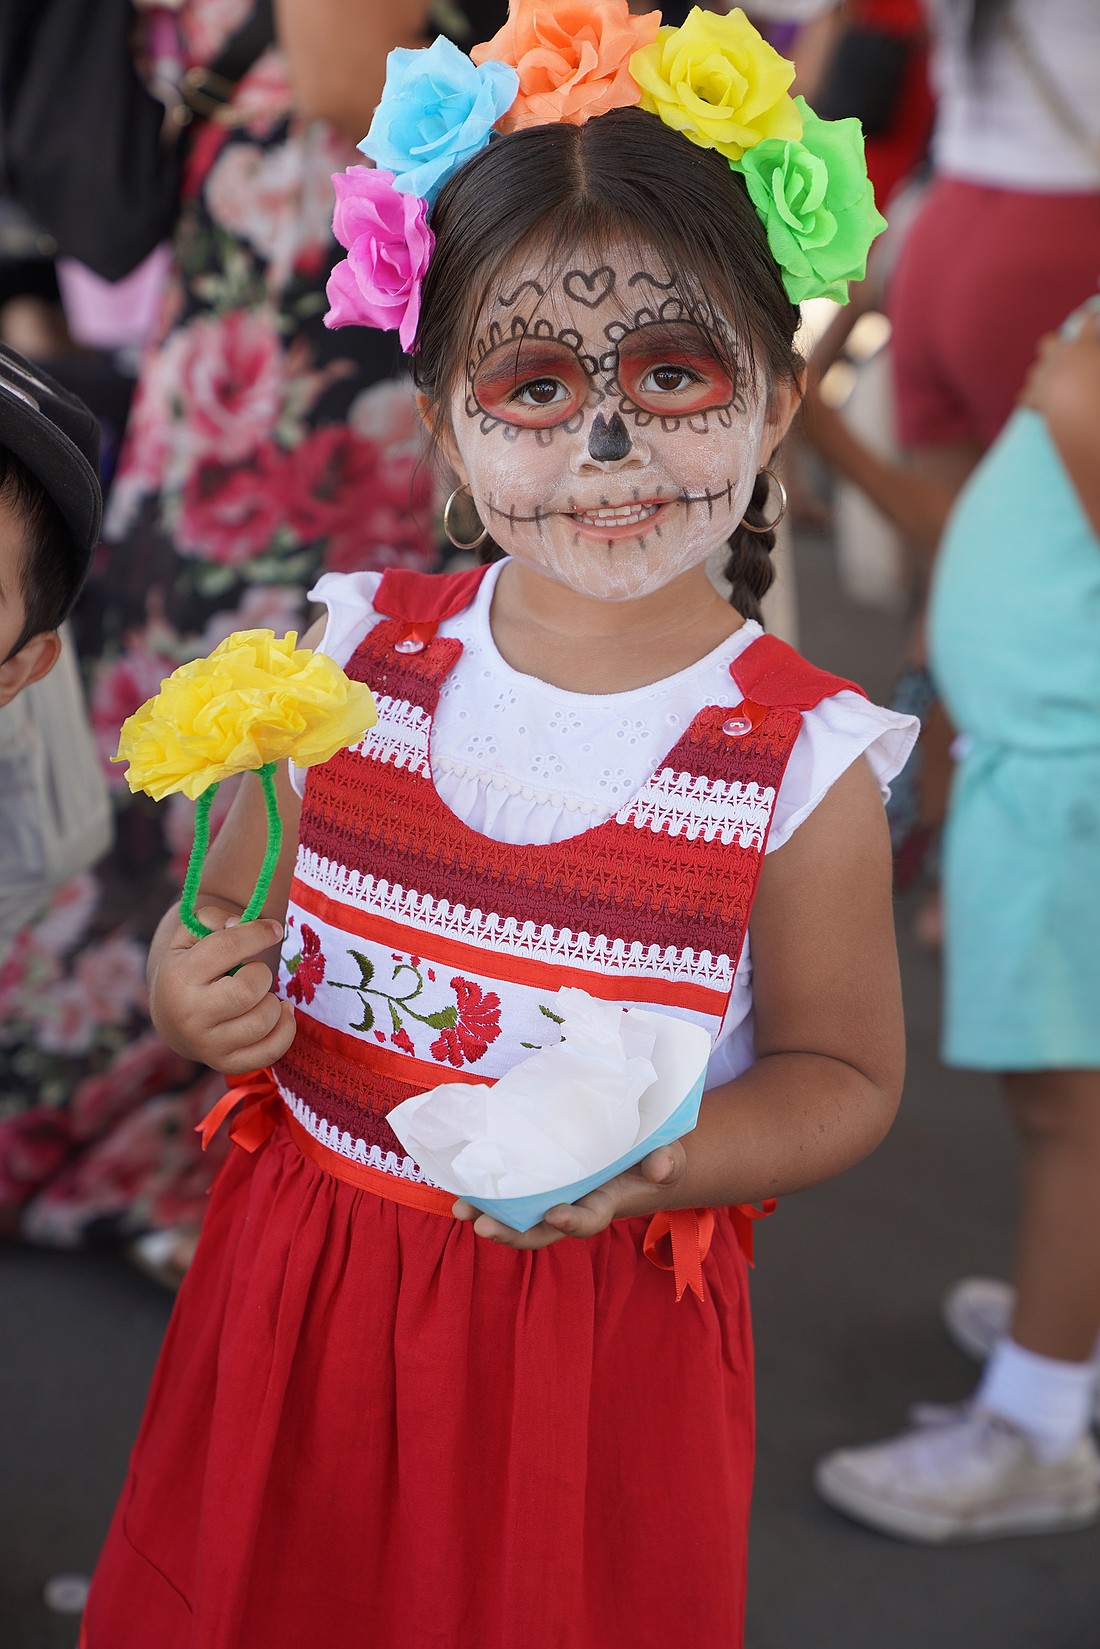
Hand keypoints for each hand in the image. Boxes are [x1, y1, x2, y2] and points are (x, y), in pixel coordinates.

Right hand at [149, 906, 295, 1072]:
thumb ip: (212, 918)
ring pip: (263, 1021)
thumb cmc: (189, 967)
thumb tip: (240, 924)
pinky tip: (280, 1013)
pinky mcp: (226, 1064)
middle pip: (248, 991)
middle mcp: (189, 1015)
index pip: (227, 948)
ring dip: (273, 1002)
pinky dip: (285, 1029)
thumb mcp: (188, 935)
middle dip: (262, 974)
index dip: (258, 933)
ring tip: (263, 994)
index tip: (275, 930)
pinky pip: (271, 1052)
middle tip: (257, 972)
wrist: (171, 1018)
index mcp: (177, 977)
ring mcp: (207, 1045)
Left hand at [452, 1139, 688, 1249]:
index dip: (572, 1221)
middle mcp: (574, 1206)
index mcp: (605, 1203)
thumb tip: (660, 1166)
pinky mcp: (540, 1180)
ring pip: (518, 1216)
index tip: (555, 1214)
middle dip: (512, 1232)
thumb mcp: (668, 1157)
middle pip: (541, 1231)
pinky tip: (462, 1185)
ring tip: (460, 1209)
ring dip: (489, 1215)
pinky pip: (511, 1192)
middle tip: (483, 1226)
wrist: (642, 1159)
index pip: (588, 1219)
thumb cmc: (654, 1159)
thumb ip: (666, 1160)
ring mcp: (554, 1195)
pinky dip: (488, 1192)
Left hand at [1019, 312, 1099, 425]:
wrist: (1084, 414)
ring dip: (1043, 374)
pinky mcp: (1034, 397)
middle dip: (1055, 346)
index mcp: (1082, 345)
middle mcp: (1058, 356)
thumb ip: (1097, 352)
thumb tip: (1094, 356)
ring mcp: (1043, 376)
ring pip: (1035, 370)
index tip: (1091, 318)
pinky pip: (1026, 396)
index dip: (1089, 320)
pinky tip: (1034, 402)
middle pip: (1048, 343)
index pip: (1086, 323)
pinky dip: (1030, 398)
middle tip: (1065, 355)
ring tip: (1052, 382)